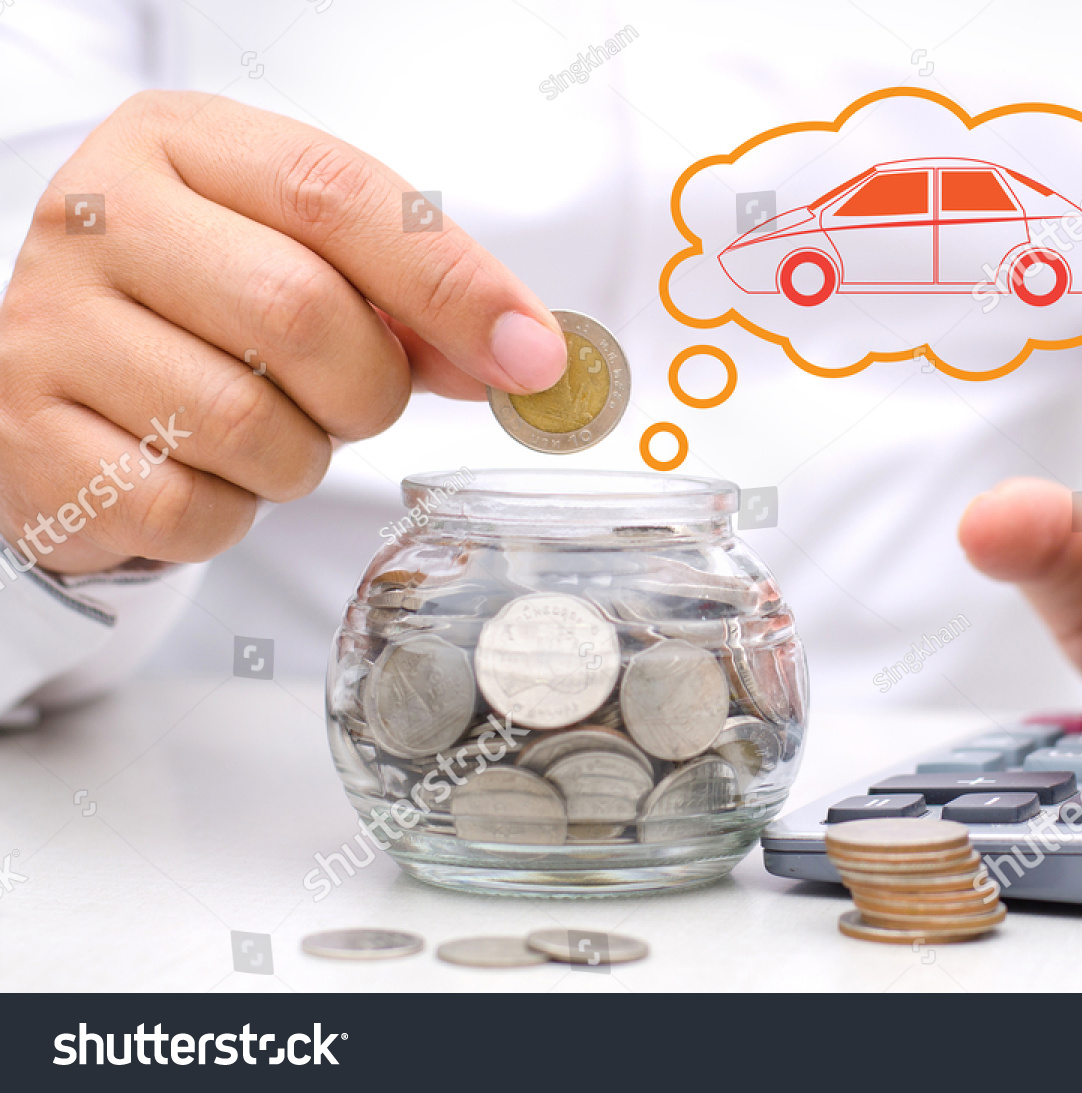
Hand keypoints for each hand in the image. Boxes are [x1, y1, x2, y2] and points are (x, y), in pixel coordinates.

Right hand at [0, 92, 565, 574]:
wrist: (60, 381)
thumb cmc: (203, 312)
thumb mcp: (302, 260)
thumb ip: (410, 294)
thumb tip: (520, 355)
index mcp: (178, 144)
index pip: (338, 196)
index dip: (452, 283)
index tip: (530, 354)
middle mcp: (98, 218)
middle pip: (301, 311)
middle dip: (370, 386)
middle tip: (358, 399)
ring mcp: (48, 329)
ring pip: (249, 425)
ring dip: (302, 455)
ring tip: (270, 428)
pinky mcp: (31, 441)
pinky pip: (194, 507)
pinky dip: (235, 511)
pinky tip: (210, 473)